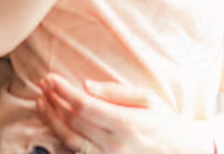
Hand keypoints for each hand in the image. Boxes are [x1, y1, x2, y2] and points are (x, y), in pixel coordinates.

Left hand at [37, 75, 211, 153]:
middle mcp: (114, 144)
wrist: (181, 152)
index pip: (85, 106)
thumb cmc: (165, 122)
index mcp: (125, 124)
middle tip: (45, 83)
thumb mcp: (147, 99)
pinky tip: (54, 121)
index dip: (64, 91)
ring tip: (42, 100)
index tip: (51, 78)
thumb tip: (85, 86)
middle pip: (74, 122)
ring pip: (71, 139)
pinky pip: (78, 150)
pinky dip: (62, 135)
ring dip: (53, 119)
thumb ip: (115, 92)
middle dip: (56, 101)